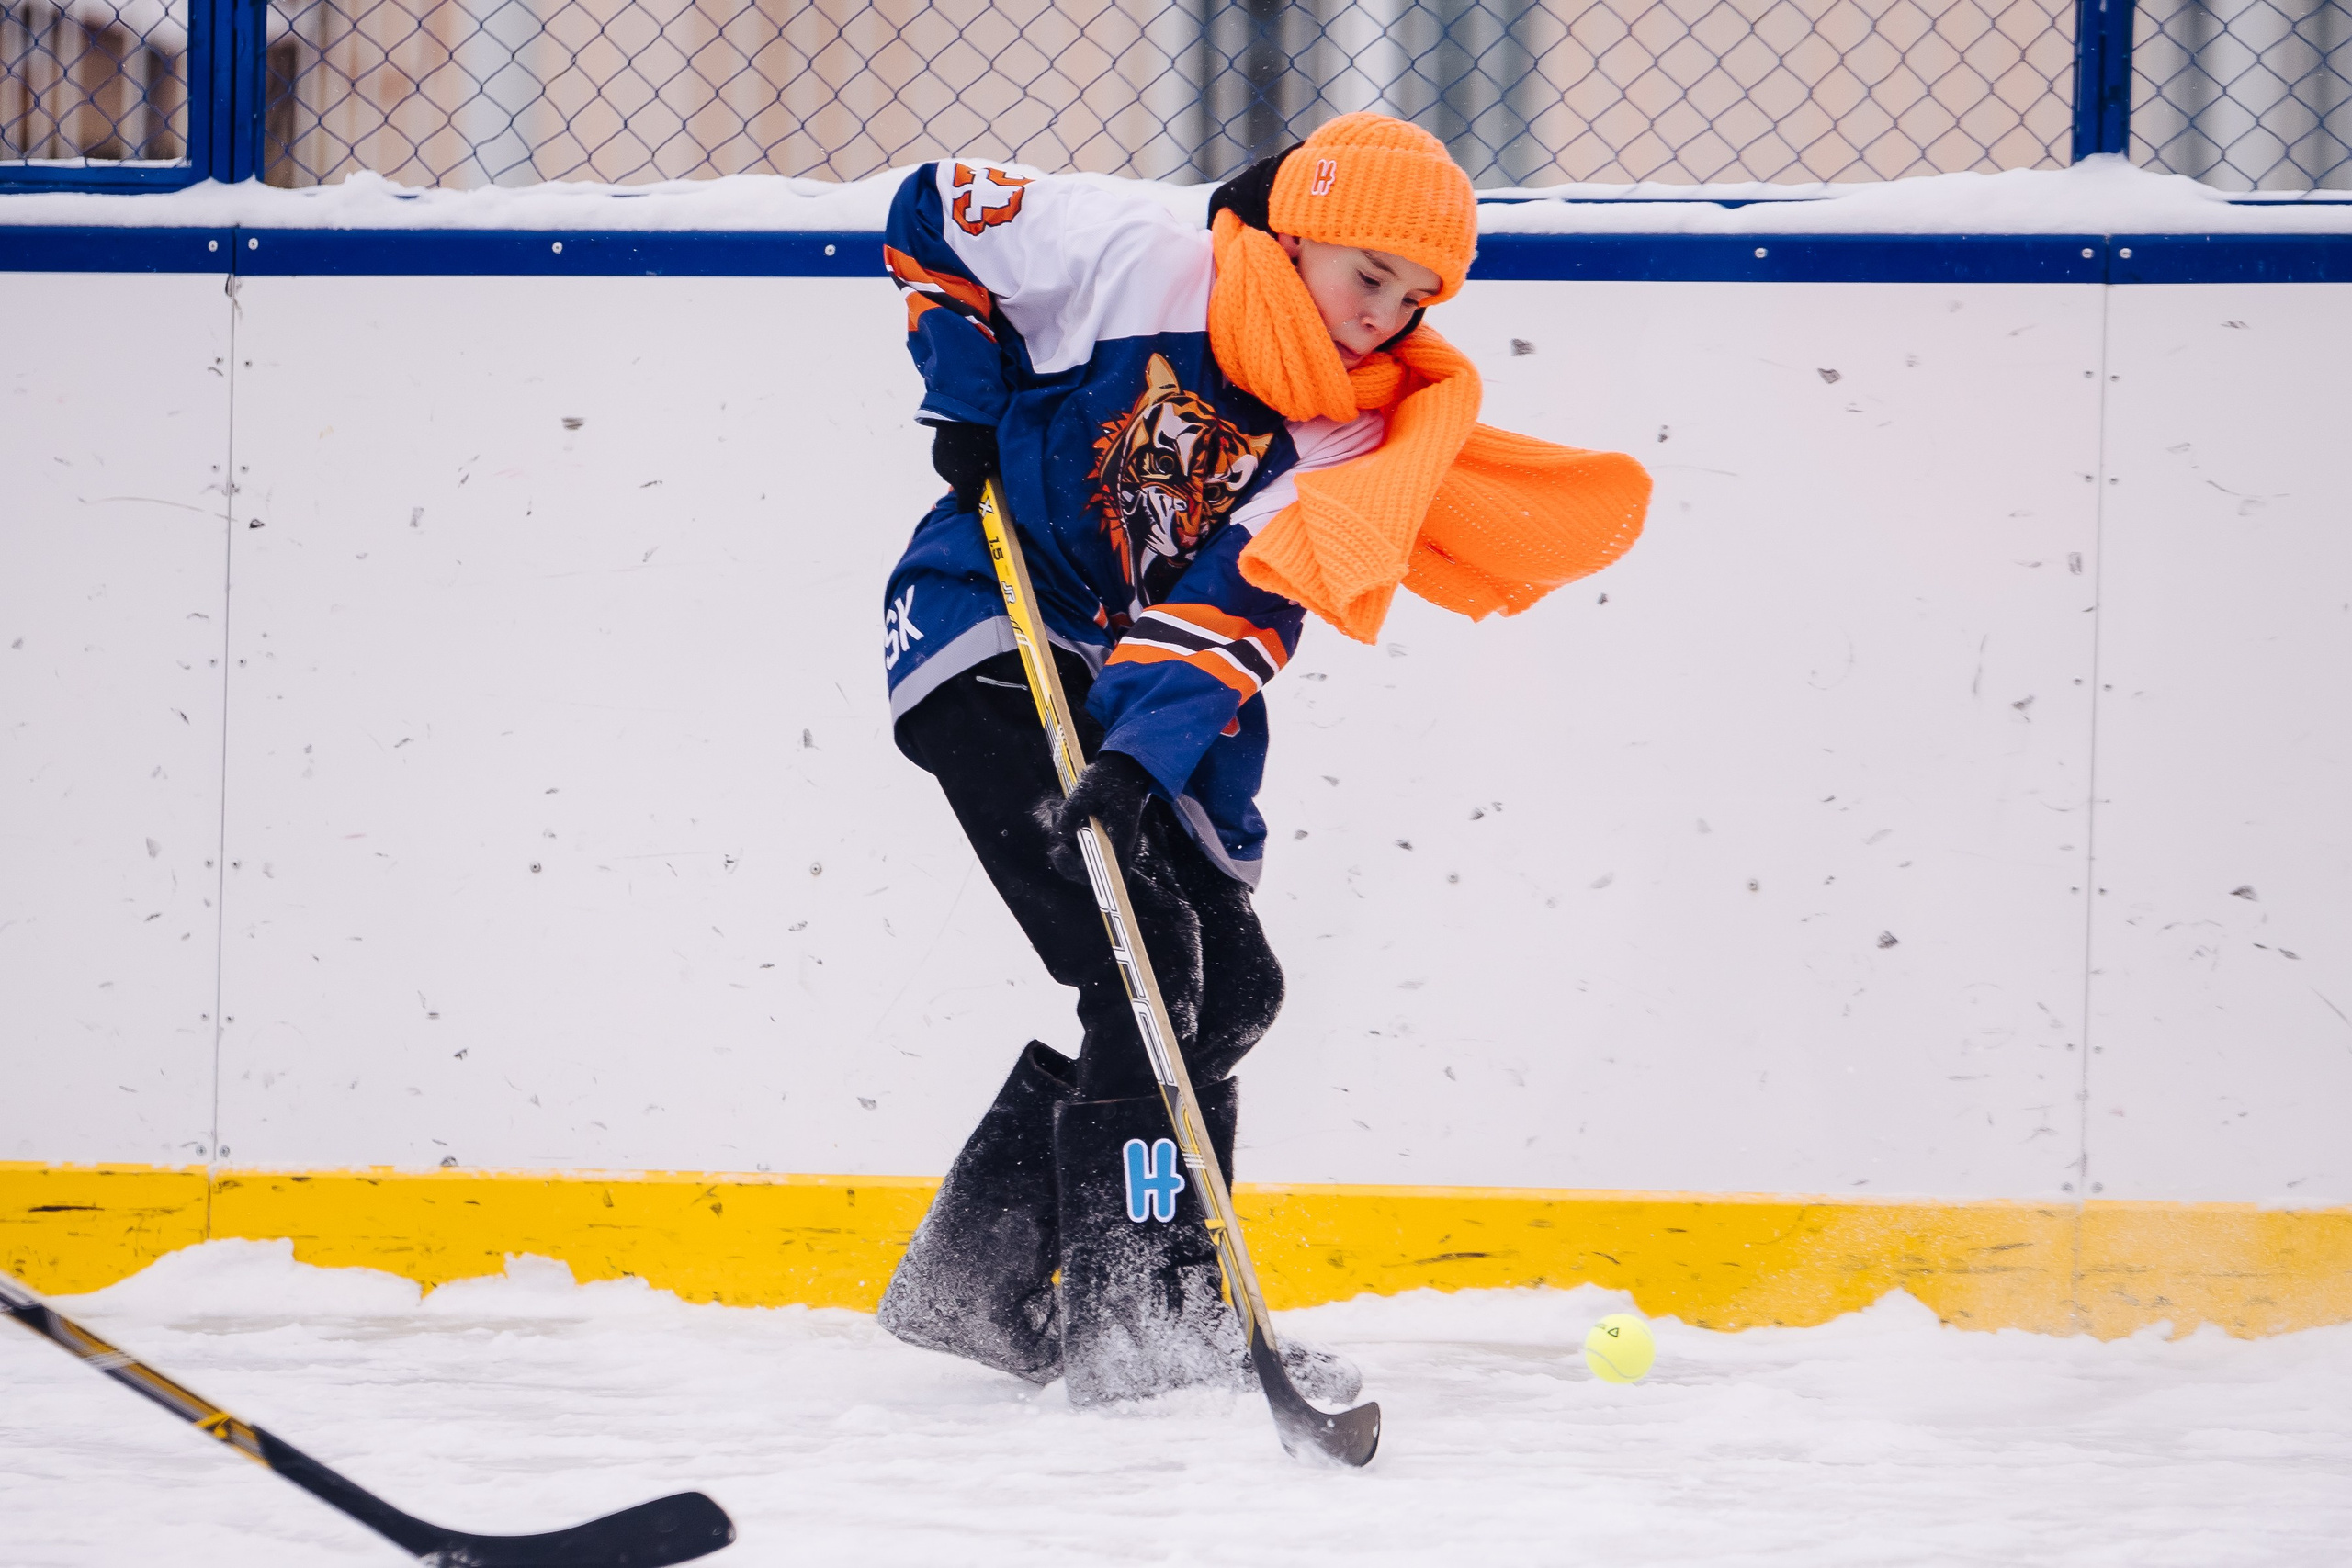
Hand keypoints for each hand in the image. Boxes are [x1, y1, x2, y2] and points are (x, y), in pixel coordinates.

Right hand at [928, 421, 998, 511]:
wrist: (963, 407)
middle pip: (961, 490)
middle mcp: (949, 477)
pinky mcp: (935, 455)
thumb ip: (999, 475)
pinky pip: (947, 465)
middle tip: (985, 468)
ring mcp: (940, 465)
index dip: (975, 505)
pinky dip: (955, 461)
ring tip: (975, 454)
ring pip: (954, 477)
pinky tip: (964, 448)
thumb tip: (1006, 488)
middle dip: (972, 483)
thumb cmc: (988, 432)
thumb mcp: (999, 455)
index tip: (985, 498)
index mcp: (965, 481)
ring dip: (963, 471)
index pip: (966, 508)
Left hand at [1047, 751, 1155, 883]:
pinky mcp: (1097, 833)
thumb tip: (1059, 835)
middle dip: (1070, 863)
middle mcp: (1114, 844)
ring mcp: (1106, 840)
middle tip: (1056, 850)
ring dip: (1064, 841)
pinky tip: (1059, 810)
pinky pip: (1079, 842)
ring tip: (1057, 812)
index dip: (1105, 883)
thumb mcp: (1088, 790)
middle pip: (1093, 870)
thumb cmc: (1110, 777)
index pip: (1115, 869)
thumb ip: (1072, 811)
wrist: (1123, 767)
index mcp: (1120, 837)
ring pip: (1082, 856)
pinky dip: (1066, 831)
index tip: (1091, 885)